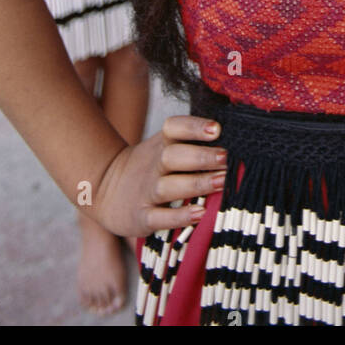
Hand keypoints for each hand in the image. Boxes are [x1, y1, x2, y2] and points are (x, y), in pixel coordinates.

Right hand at [91, 115, 226, 238]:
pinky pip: (159, 217)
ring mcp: (146, 191)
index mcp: (162, 143)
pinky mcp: (141, 217)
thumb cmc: (152, 166)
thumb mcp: (165, 146)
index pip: (175, 128)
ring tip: (222, 182)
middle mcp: (154, 164)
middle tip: (227, 158)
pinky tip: (200, 214)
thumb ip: (194, 142)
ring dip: (197, 184)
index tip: (217, 129)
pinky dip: (179, 217)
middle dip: (202, 157)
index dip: (195, 127)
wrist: (104, 188)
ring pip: (169, 186)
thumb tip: (239, 140)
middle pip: (174, 156)